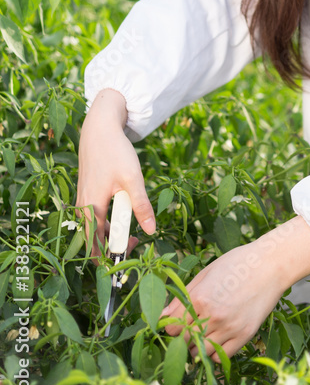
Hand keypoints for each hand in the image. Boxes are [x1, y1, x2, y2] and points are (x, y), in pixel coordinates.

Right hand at [76, 88, 155, 262]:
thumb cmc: (115, 152)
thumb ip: (141, 206)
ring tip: (132, 227)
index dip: (112, 255)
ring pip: (94, 226)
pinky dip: (107, 219)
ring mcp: (83, 199)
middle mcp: (83, 207)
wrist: (99, 129)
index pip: (95, 246)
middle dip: (114, 245)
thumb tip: (152, 231)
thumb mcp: (132, 179)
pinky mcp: (87, 192)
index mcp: (92, 208)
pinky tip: (123, 209)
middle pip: (94, 239)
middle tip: (137, 240)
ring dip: (111, 231)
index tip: (133, 249)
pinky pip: (94, 214)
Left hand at [160, 216, 309, 359]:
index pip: (172, 327)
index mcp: (199, 298)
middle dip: (182, 338)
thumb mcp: (206, 273)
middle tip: (187, 329)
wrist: (271, 265)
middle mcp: (213, 316)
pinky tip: (216, 339)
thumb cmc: (237, 263)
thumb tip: (162, 317)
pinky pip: (221, 356)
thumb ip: (182, 296)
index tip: (173, 324)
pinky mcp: (244, 335)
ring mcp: (230, 328)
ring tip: (202, 335)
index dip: (170, 327)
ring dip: (197, 347)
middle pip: (185, 341)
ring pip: (201, 352)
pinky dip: (214, 353)